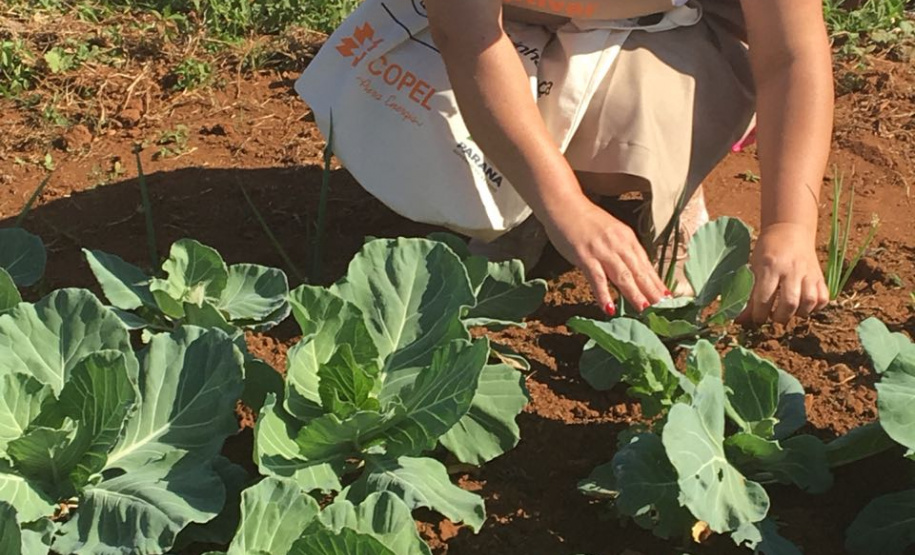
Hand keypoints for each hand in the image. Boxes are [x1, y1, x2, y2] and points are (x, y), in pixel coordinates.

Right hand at [543, 198, 668, 314]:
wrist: (564, 204)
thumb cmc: (585, 220)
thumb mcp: (611, 232)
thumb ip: (621, 249)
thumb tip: (632, 270)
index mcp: (627, 238)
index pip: (646, 263)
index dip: (657, 282)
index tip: (668, 298)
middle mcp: (618, 244)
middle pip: (638, 271)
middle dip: (652, 291)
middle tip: (663, 308)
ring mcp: (602, 250)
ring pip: (622, 275)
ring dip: (634, 294)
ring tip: (644, 309)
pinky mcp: (585, 256)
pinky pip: (597, 278)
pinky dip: (603, 293)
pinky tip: (608, 308)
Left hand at [739, 223, 828, 324]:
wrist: (789, 231)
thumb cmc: (767, 251)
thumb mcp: (753, 267)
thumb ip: (748, 293)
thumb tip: (740, 319)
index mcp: (770, 266)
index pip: (764, 298)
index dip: (759, 314)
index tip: (756, 319)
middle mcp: (791, 270)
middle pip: (790, 303)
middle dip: (779, 317)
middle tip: (773, 317)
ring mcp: (808, 273)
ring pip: (809, 302)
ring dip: (798, 314)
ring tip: (788, 312)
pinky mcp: (820, 276)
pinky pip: (823, 298)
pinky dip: (815, 307)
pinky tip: (804, 305)